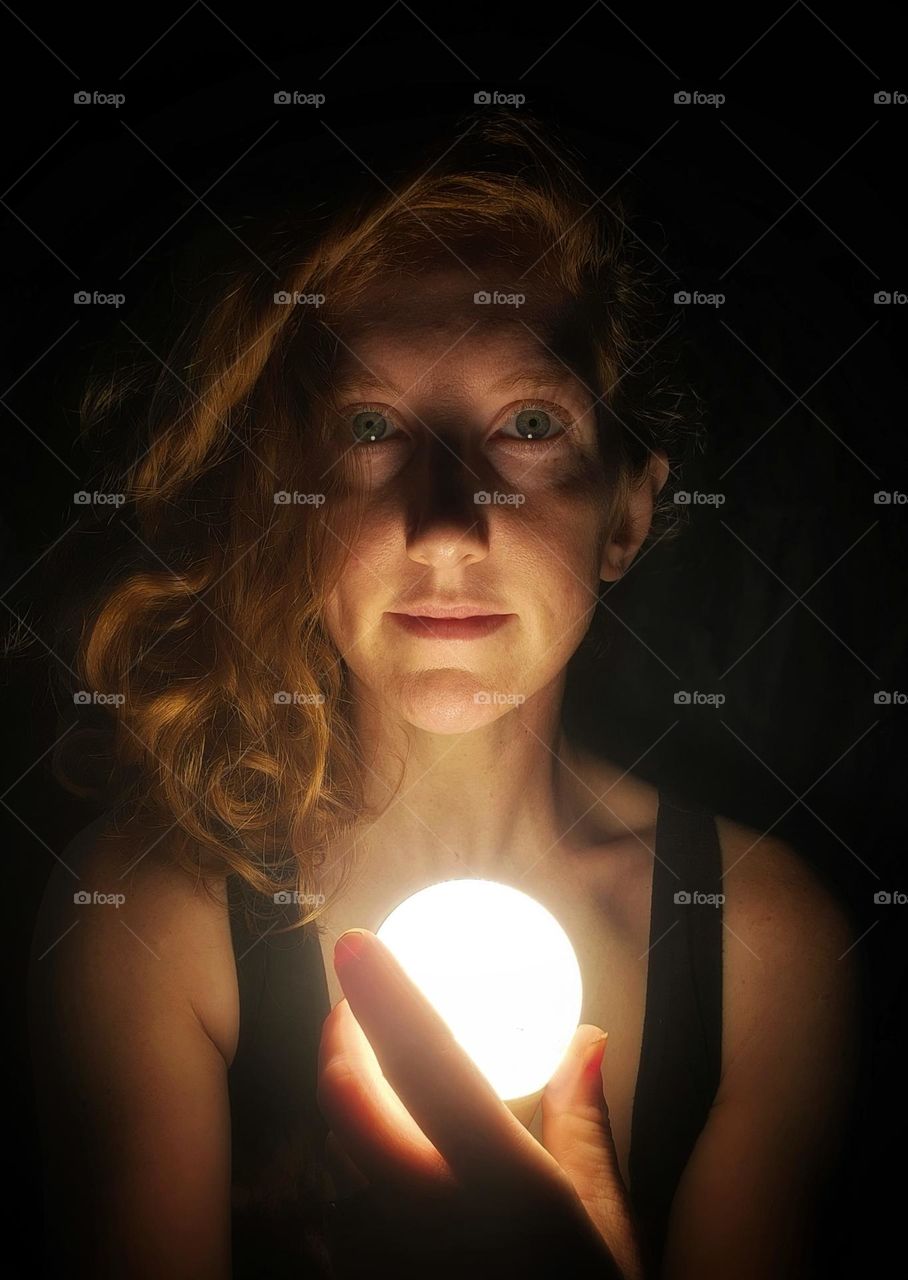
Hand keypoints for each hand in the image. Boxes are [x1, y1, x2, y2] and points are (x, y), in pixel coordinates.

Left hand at [317, 928, 645, 1279]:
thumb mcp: (609, 1224)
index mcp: (508, 1187)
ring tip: (362, 1080)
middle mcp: (436, 1224)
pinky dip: (353, 1186)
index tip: (354, 946)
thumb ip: (587, 1124)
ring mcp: (392, 1266)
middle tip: (346, 1007)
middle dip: (338, 1045)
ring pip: (337, 1167)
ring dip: (346, 1117)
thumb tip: (588, 1037)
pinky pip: (341, 1227)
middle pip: (350, 1111)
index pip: (431, 1070)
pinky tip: (384, 1176)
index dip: (387, 1000)